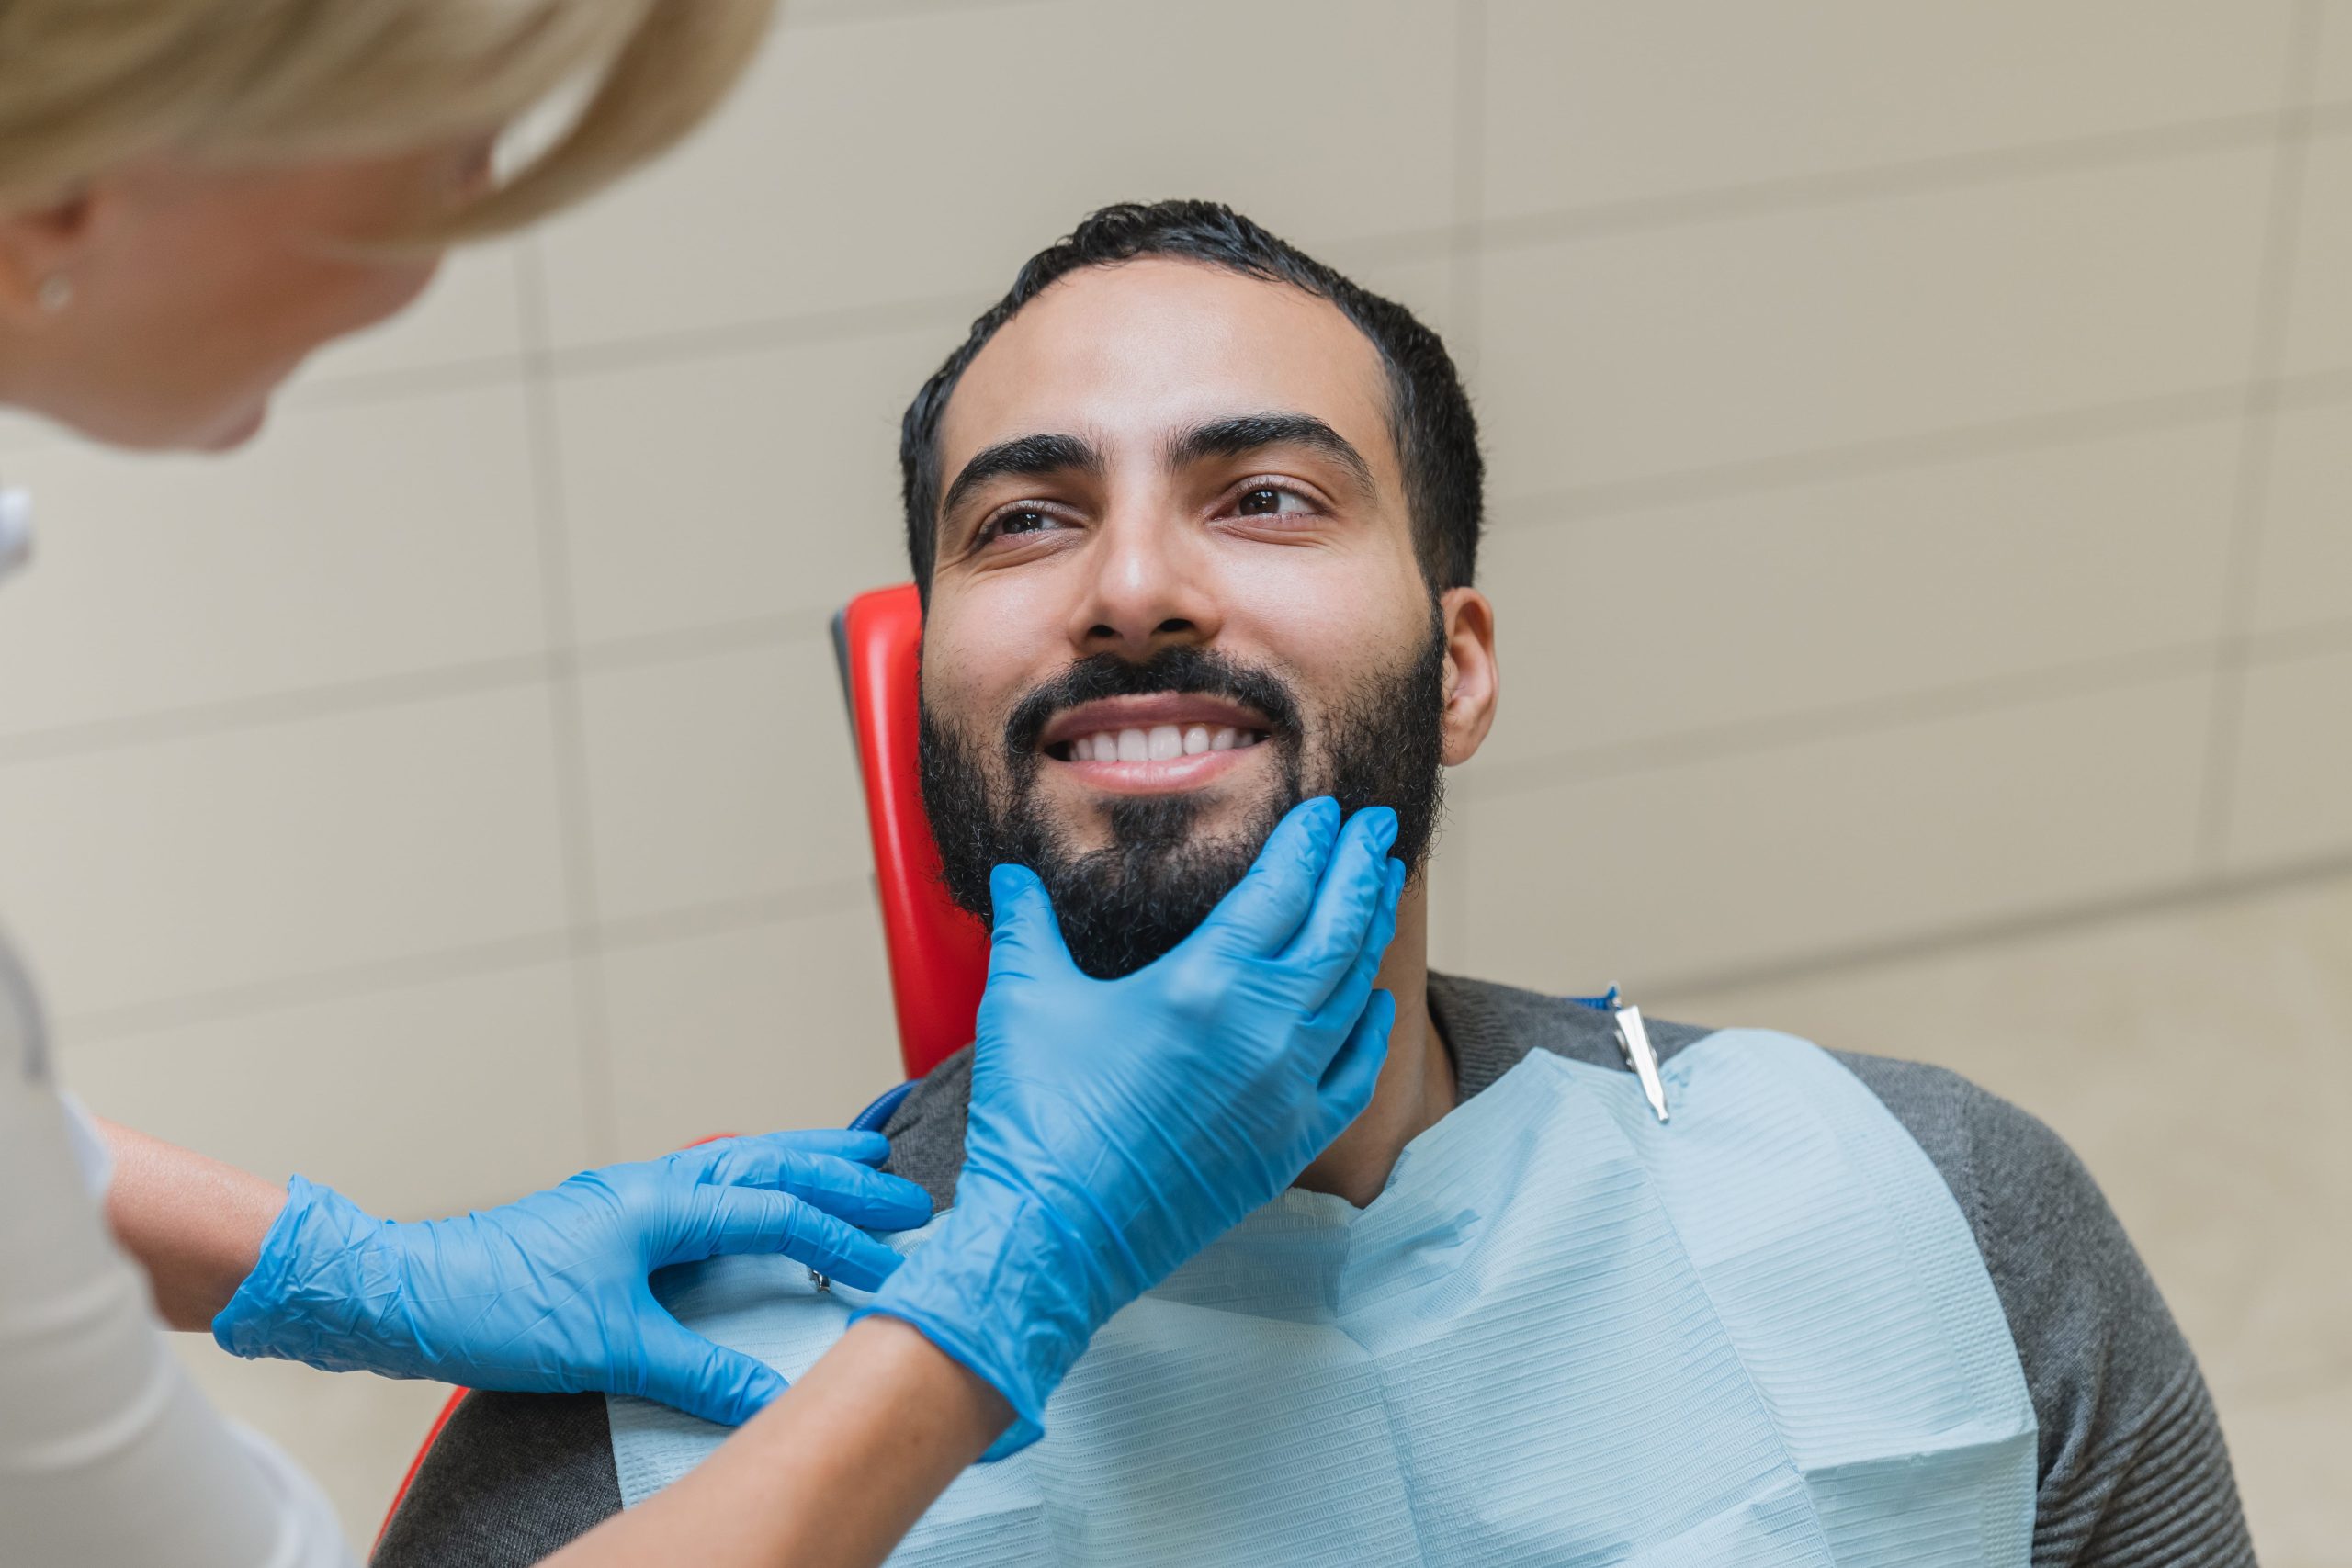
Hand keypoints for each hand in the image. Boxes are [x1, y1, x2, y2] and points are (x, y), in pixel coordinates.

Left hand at [212, 1130, 931, 1424]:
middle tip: (909, 1190)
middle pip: (773, 1166)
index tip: (899, 1266)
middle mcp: (657, 1183)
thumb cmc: (496, 1305)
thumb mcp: (610, 1348)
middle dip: (846, 1178)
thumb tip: (771, 1402)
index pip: (780, 1215)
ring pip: (743, 1161)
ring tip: (859, 1158)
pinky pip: (711, 1179)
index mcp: (665, 1203)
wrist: (407, 1289)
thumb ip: (699, 1371)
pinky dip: (757, 1177)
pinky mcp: (616, 1212)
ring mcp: (635, 1192)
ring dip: (805, 1161)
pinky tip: (762, 1192)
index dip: (847, 1241)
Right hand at [864, 797, 1403, 1450]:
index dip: (1311, 843)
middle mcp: (1263, 1030)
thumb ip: (1027, 925)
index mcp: (1205, 982)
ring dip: (1370, 935)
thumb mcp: (1023, 1000)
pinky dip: (1370, 1031)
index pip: (1282, 889)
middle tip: (1377, 829)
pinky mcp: (1288, 1144)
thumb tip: (1012, 875)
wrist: (1053, 1238)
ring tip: (1380, 891)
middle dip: (1359, 870)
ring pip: (1353, 993)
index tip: (1330, 811)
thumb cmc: (1036, 1119)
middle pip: (1336, 929)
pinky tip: (1374, 1004)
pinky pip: (1352, 1074)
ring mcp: (1285, 1091)